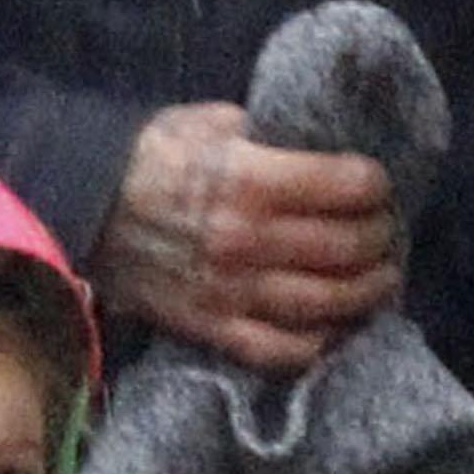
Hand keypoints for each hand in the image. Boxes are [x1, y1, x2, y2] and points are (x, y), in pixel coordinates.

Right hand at [93, 103, 400, 371]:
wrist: (87, 210)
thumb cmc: (152, 157)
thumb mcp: (213, 123)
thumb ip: (271, 138)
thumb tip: (322, 151)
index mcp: (250, 180)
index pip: (346, 187)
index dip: (375, 186)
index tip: (379, 186)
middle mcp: (247, 242)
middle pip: (345, 248)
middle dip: (379, 240)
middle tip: (386, 234)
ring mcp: (232, 292)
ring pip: (324, 304)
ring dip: (365, 294)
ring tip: (381, 281)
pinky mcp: (214, 329)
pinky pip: (281, 350)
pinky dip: (319, 343)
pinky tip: (336, 327)